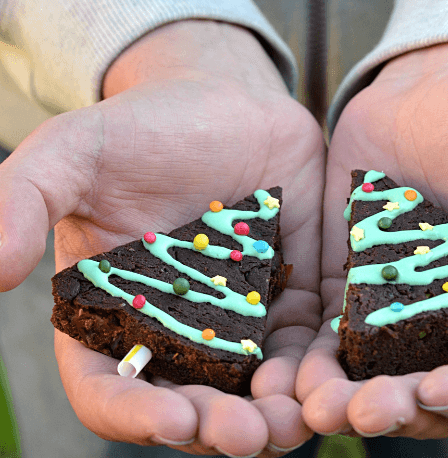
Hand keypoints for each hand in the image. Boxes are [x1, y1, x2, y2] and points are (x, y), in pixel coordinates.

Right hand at [0, 20, 323, 455]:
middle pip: (194, 402)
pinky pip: (310, 346)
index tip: (171, 421)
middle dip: (219, 427)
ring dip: (278, 414)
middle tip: (246, 435)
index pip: (113, 387)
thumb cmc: (144, 129)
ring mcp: (243, 321)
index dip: (135, 414)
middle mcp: (180, 332)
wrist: (226, 104)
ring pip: (259, 388)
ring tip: (299, 420)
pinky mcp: (295, 299)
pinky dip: (321, 370)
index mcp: (116, 315)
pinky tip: (335, 379)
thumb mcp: (74, 153)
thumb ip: (22, 201)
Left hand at [297, 42, 447, 438]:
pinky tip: (284, 372)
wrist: (438, 92)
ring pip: (377, 380)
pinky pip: (330, 340)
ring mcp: (405, 316)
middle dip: (405, 412)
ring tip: (313, 403)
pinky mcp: (353, 293)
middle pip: (440, 398)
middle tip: (365, 410)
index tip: (444, 386)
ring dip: (345, 401)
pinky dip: (309, 363)